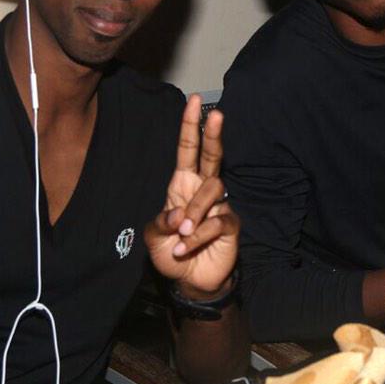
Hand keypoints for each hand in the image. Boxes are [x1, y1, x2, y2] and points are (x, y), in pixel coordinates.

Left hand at [145, 94, 238, 298]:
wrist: (190, 282)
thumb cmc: (172, 252)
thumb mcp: (154, 237)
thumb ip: (161, 223)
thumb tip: (179, 216)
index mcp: (183, 185)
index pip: (188, 150)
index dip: (191, 126)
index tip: (195, 101)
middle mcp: (203, 190)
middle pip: (212, 156)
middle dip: (213, 134)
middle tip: (216, 114)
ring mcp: (219, 206)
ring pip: (213, 190)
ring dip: (194, 211)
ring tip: (181, 234)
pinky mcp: (231, 226)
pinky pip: (219, 221)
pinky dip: (199, 235)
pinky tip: (187, 248)